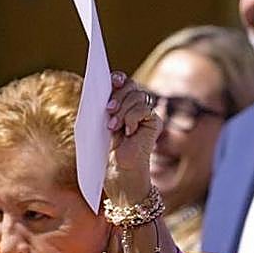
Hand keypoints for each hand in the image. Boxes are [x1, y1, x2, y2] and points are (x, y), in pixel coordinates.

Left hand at [103, 72, 159, 203]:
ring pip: (138, 96)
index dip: (118, 78)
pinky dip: (132, 118)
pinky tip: (127, 131)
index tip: (111, 80)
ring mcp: (146, 114)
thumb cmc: (105, 152)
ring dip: (123, 109)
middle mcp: (135, 107)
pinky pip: (144, 109)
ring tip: (113, 126)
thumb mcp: (100, 125)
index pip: (123, 83)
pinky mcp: (154, 123)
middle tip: (108, 109)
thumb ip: (104, 107)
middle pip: (131, 86)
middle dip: (118, 95)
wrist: (118, 174)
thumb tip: (99, 89)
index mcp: (121, 104)